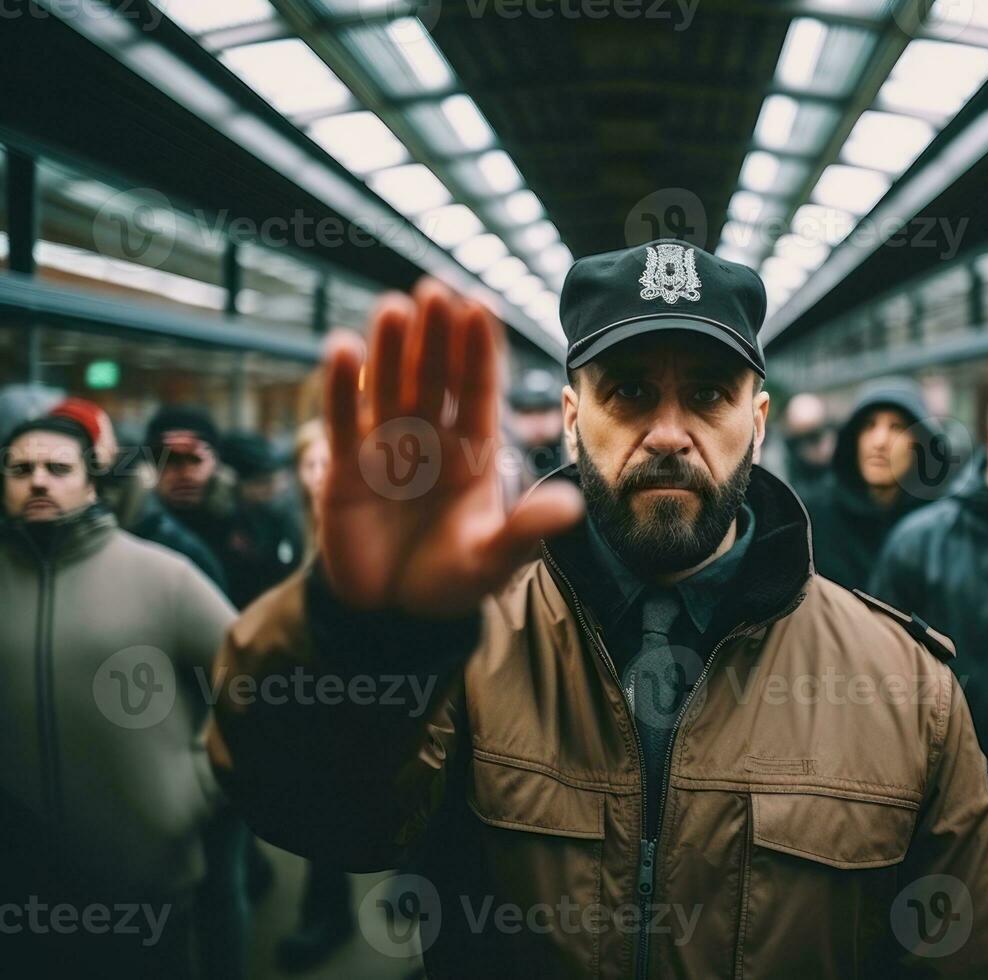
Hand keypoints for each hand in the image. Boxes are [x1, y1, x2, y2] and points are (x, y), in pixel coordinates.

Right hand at [319, 280, 583, 615]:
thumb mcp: (493, 560)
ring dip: (390, 348)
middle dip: (436, 335)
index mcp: (472, 450)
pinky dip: (342, 387)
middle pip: (433, 375)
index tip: (482, 305)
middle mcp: (430, 437)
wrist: (393, 614)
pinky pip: (342, 420)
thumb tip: (572, 506)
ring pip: (388, 386)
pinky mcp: (343, 467)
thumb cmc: (450, 580)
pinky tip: (342, 349)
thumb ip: (526, 531)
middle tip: (436, 291)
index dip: (479, 350)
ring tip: (394, 308)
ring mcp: (385, 447)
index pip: (478, 389)